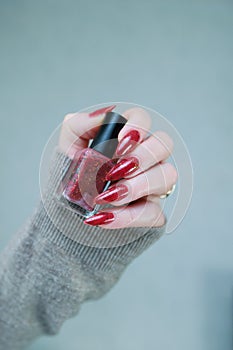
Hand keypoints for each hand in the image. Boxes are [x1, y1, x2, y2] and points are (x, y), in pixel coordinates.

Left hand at [59, 106, 176, 228]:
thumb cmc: (73, 173)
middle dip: (141, 157)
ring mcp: (152, 184)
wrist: (67, 208)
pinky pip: (154, 213)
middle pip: (164, 145)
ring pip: (167, 177)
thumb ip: (80, 124)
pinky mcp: (150, 210)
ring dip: (135, 187)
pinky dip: (127, 217)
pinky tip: (103, 217)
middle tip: (113, 171)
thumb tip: (104, 115)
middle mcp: (146, 158)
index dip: (137, 127)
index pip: (143, 119)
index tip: (119, 142)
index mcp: (127, 138)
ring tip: (104, 196)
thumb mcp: (68, 146)